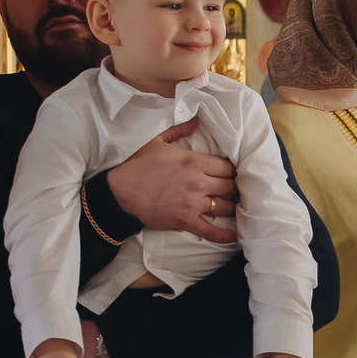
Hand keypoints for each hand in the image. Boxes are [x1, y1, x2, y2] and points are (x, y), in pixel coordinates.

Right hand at [106, 128, 239, 242]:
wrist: (121, 193)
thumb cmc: (137, 166)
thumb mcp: (157, 141)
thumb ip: (179, 130)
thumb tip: (196, 120)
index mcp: (194, 161)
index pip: (227, 166)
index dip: (231, 170)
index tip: (230, 173)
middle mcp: (198, 182)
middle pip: (230, 186)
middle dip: (234, 188)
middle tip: (234, 190)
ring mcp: (194, 203)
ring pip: (225, 206)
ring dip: (232, 206)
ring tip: (235, 206)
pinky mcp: (187, 220)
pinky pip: (212, 231)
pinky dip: (225, 235)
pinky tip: (236, 237)